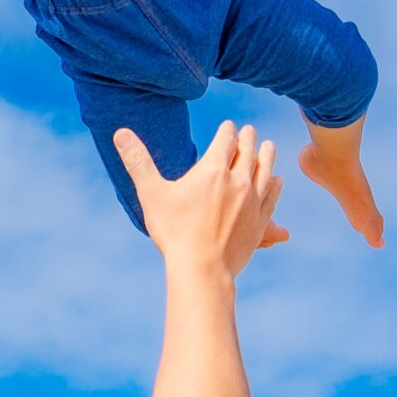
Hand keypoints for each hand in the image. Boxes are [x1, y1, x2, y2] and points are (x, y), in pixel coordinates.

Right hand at [114, 122, 286, 278]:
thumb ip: (137, 161)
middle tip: (250, 131)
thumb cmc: (174, 232)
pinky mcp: (260, 221)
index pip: (226, 140)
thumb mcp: (151, 194)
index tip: (229, 126)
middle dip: (249, 139)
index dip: (228, 130)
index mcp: (213, 170)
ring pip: (265, 170)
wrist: (202, 270)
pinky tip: (276, 181)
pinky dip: (275, 184)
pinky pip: (272, 196)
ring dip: (267, 155)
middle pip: (249, 152)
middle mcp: (238, 181)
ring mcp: (253, 201)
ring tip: (269, 146)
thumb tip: (120, 133)